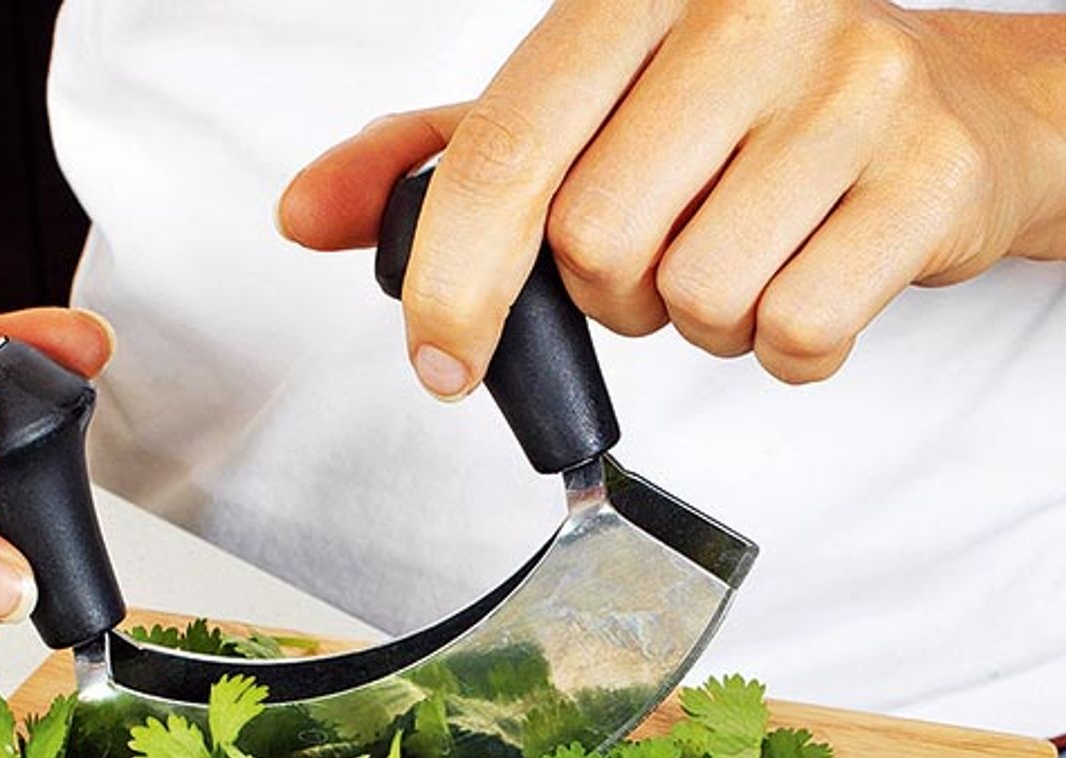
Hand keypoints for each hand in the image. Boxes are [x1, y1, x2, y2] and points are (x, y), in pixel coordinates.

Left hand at [280, 1, 1065, 390]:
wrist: (940, 105)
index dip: (454, 281)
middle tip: (659, 249)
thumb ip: (431, 159)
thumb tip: (305, 216)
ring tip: (742, 251)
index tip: (441, 358)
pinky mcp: (928, 175)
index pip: (502, 154)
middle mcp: (746, 13)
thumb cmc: (731, 107)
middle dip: (608, 290)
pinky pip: (797, 333)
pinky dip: (783, 347)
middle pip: (594, 245)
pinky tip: (808, 276)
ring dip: (695, 319)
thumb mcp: (570, 109)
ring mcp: (851, 87)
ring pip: (695, 300)